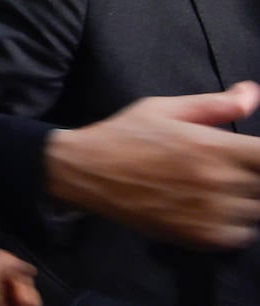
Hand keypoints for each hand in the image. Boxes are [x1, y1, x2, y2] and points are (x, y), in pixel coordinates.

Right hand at [44, 82, 259, 248]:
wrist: (87, 171)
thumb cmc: (124, 135)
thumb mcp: (164, 109)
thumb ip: (214, 104)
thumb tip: (252, 93)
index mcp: (213, 146)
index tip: (252, 155)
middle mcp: (218, 181)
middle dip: (253, 176)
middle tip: (226, 170)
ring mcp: (211, 212)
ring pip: (257, 211)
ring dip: (246, 201)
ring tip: (218, 188)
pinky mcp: (201, 237)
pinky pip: (241, 235)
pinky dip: (235, 224)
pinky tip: (211, 208)